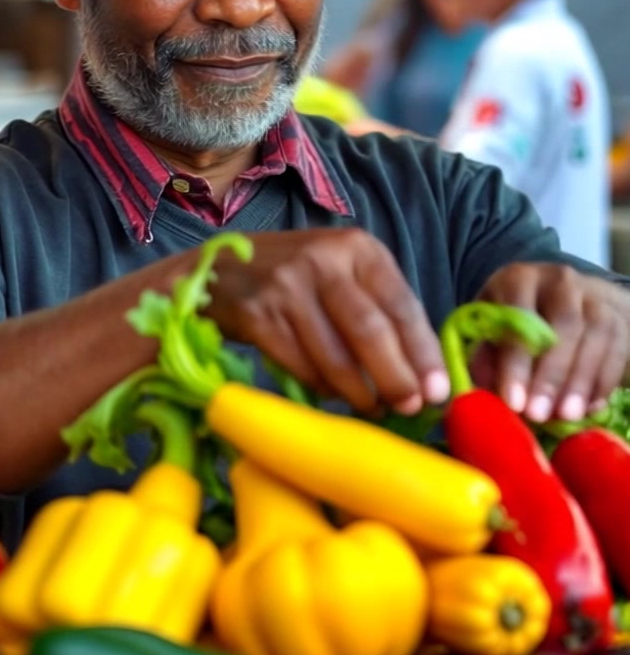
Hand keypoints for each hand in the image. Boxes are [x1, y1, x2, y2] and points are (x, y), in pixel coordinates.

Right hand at [207, 227, 449, 413]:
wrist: (218, 270)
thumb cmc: (296, 276)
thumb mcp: (342, 271)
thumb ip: (378, 306)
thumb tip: (422, 368)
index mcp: (356, 247)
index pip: (401, 303)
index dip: (422, 351)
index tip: (438, 390)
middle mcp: (323, 260)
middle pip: (370, 330)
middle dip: (395, 377)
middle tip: (410, 407)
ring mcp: (287, 285)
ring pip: (335, 355)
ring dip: (359, 392)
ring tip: (373, 407)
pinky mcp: (257, 314)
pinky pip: (301, 365)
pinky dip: (323, 387)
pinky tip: (333, 393)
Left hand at [473, 263, 629, 421]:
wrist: (568, 302)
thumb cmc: (519, 322)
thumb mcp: (494, 328)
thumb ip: (486, 356)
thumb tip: (482, 393)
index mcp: (518, 279)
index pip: (519, 313)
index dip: (516, 359)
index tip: (513, 400)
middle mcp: (558, 281)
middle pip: (563, 322)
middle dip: (551, 373)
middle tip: (539, 413)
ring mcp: (592, 297)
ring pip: (594, 335)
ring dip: (580, 380)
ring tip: (566, 416)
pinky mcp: (617, 318)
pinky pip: (616, 350)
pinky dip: (603, 382)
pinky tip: (589, 408)